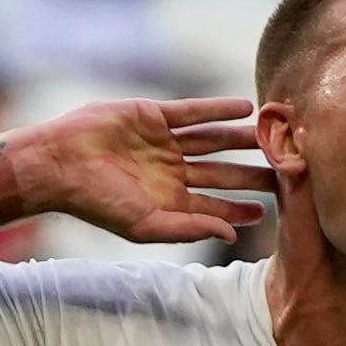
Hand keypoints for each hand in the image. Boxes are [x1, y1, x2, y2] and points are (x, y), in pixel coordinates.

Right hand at [21, 98, 272, 246]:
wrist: (60, 164)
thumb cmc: (97, 202)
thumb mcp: (146, 225)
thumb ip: (190, 230)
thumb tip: (231, 237)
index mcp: (168, 202)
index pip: (215, 207)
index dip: (242, 209)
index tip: (271, 208)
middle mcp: (171, 173)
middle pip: (221, 173)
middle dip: (251, 173)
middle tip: (285, 168)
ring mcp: (164, 143)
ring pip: (213, 141)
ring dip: (241, 138)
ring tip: (271, 134)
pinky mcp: (154, 115)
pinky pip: (193, 112)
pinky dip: (217, 109)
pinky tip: (244, 108)